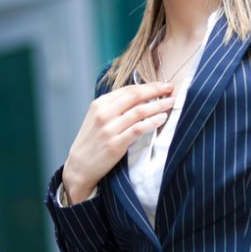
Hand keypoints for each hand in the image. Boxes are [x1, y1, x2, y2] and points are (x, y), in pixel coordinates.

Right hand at [62, 82, 173, 202]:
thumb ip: (115, 107)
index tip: (161, 85)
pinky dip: (152, 122)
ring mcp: (109, 129)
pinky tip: (162, 119)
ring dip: (158, 105)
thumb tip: (141, 98)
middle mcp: (103, 114)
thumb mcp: (97, 118)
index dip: (147, 85)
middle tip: (170, 89)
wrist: (79, 166)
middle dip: (155, 90)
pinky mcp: (115, 144)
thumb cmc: (91, 141)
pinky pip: (138, 129)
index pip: (127, 89)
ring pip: (139, 111)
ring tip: (170, 103)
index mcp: (99, 104)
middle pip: (135, 96)